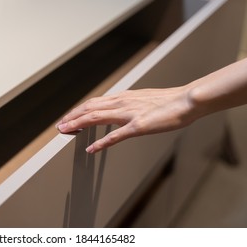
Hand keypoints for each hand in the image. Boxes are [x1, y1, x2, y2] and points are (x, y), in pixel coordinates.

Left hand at [57, 86, 196, 152]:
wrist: (186, 100)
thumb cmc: (168, 101)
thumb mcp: (143, 99)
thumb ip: (129, 104)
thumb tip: (118, 109)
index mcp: (123, 97)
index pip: (94, 103)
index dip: (79, 110)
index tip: (69, 117)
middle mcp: (122, 102)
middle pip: (89, 108)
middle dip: (72, 117)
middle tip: (60, 126)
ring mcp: (128, 114)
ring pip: (96, 117)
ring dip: (78, 124)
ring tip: (65, 132)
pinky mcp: (138, 126)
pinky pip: (115, 136)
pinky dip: (101, 143)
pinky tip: (91, 149)